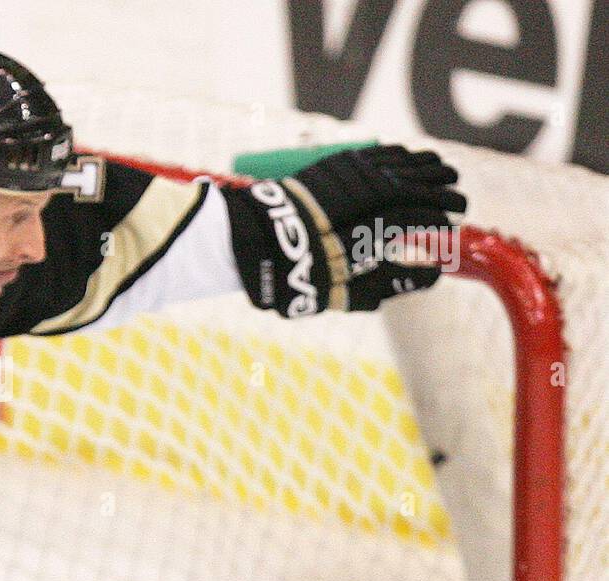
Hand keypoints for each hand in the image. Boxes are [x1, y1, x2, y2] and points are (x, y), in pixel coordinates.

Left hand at [224, 144, 466, 315]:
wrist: (252, 243)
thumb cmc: (299, 276)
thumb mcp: (345, 293)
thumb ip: (391, 283)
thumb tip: (433, 275)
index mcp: (371, 227)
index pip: (418, 214)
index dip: (439, 216)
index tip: (454, 222)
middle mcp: (363, 195)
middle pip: (414, 184)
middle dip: (441, 189)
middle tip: (461, 199)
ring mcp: (348, 176)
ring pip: (397, 163)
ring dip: (425, 166)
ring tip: (445, 172)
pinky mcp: (331, 165)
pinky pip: (374, 153)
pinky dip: (397, 154)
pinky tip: (409, 157)